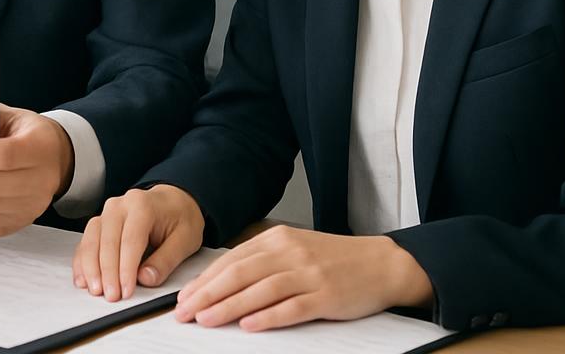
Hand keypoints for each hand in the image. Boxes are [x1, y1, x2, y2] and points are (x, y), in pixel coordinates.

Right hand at [73, 184, 205, 300]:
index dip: (126, 268)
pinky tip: (83, 278)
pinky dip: (82, 261)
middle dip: (107, 272)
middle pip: (107, 240)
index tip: (126, 290)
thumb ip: (166, 260)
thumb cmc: (180, 218)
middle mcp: (120, 206)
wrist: (173, 201)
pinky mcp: (100, 223)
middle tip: (111, 295)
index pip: (130, 240)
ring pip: (91, 240)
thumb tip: (145, 278)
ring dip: (91, 267)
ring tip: (95, 290)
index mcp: (142, 205)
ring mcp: (107, 213)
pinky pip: (86, 241)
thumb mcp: (185, 239)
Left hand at [173, 226, 433, 330]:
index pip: (230, 261)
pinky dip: (268, 317)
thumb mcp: (293, 249)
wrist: (381, 263)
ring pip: (259, 291)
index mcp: (277, 240)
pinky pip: (292, 307)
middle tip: (185, 312)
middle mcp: (289, 253)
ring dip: (229, 307)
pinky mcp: (326, 296)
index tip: (184, 298)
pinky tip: (249, 325)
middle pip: (239, 274)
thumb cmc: (333, 260)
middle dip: (207, 294)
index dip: (204, 281)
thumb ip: (261, 261)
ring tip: (207, 320)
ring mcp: (308, 274)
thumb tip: (221, 282)